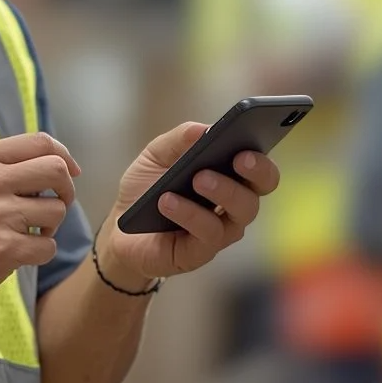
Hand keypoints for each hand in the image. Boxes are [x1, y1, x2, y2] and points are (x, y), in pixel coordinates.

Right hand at [0, 133, 79, 313]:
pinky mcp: (5, 248)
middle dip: (66, 190)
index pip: (41, 142)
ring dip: (50, 226)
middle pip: (57, 171)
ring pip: (57, 211)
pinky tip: (17, 254)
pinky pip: (48, 247)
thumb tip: (57, 165)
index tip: (70, 171)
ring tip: (26, 233)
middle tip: (54, 205)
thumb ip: (4, 168)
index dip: (64, 156)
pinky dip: (39, 253)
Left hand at [96, 122, 280, 286]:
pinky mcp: (199, 252)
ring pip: (240, 212)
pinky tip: (168, 201)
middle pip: (262, 189)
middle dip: (256, 171)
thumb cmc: (146, 189)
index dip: (263, 154)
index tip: (254, 138)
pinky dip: (189, 214)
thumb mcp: (157, 155)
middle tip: (238, 157)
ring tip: (197, 178)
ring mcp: (221, 231)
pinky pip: (207, 234)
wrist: (119, 228)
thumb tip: (204, 129)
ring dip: (222, 191)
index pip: (261, 167)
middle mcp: (234, 205)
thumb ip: (180, 140)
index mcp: (230, 177)